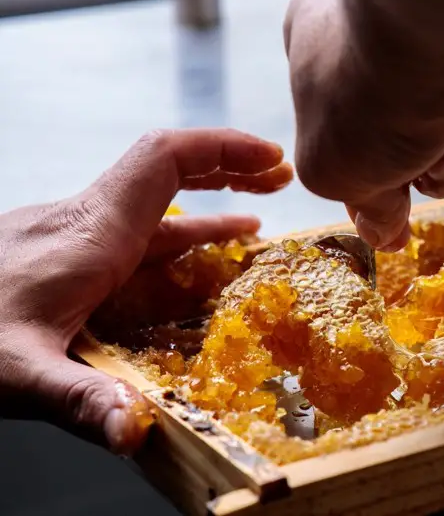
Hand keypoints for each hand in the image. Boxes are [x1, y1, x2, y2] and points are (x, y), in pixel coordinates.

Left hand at [0, 128, 291, 454]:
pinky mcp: (66, 262)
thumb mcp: (15, 373)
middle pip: (168, 172)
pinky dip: (177, 243)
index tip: (272, 161)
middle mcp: (87, 226)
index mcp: (89, 234)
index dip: (224, 150)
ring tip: (255, 226)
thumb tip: (137, 431)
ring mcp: (75, 241)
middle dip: (228, 168)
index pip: (164, 161)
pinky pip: (135, 239)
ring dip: (207, 209)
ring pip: (154, 208)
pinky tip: (195, 267)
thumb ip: (78, 399)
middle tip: (278, 178)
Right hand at [284, 0, 443, 250]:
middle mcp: (373, 47)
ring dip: (442, 165)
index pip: (330, 130)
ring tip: (439, 153)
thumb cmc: (370, 96)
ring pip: (437, 138)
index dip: (353, 181)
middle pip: (388, 141)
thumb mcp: (332, 172)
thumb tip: (382, 234)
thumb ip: (357, 206)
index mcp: (314, 51)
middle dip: (403, 176)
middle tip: (407, 200)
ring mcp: (432, 56)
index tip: (372, 216)